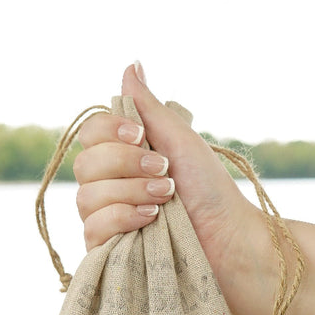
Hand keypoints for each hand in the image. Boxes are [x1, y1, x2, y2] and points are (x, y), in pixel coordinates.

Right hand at [74, 63, 280, 314]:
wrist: (228, 240)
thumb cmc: (211, 191)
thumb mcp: (181, 141)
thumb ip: (148, 106)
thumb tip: (131, 63)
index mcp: (125, 156)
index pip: (90, 134)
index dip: (109, 132)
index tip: (141, 136)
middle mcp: (110, 185)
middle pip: (85, 165)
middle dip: (128, 165)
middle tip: (166, 173)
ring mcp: (106, 219)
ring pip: (87, 197)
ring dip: (131, 193)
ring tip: (165, 200)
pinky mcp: (107, 250)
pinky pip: (92, 228)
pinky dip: (122, 219)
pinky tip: (150, 221)